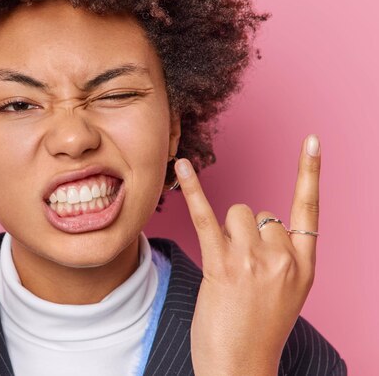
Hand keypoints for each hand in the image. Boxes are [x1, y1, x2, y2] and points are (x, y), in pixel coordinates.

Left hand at [174, 135, 320, 375]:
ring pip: (236, 213)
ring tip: (227, 267)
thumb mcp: (287, 293)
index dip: (309, 173)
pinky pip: (206, 217)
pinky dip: (193, 189)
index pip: (310, 209)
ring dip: (226, 231)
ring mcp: (253, 260)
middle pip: (258, 212)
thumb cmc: (258, 330)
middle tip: (241, 269)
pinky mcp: (222, 265)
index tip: (310, 141)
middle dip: (245, 232)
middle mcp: (283, 258)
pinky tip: (183, 166)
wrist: (241, 368)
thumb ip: (280, 256)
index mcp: (304, 265)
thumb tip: (255, 223)